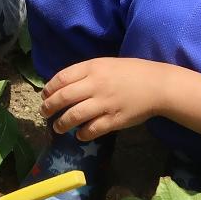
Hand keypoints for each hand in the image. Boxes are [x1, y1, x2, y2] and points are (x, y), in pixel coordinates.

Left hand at [41, 57, 176, 140]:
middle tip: (44, 113)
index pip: (61, 78)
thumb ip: (85, 73)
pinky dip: (82, 134)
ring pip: (74, 116)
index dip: (49, 89)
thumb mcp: (105, 64)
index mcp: (92, 68)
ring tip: (57, 127)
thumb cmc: (130, 72)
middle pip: (63, 97)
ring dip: (61, 123)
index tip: (44, 96)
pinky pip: (92, 129)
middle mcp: (95, 85)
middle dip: (49, 107)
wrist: (157, 85)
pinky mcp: (114, 120)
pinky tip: (80, 135)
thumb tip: (63, 85)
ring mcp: (104, 103)